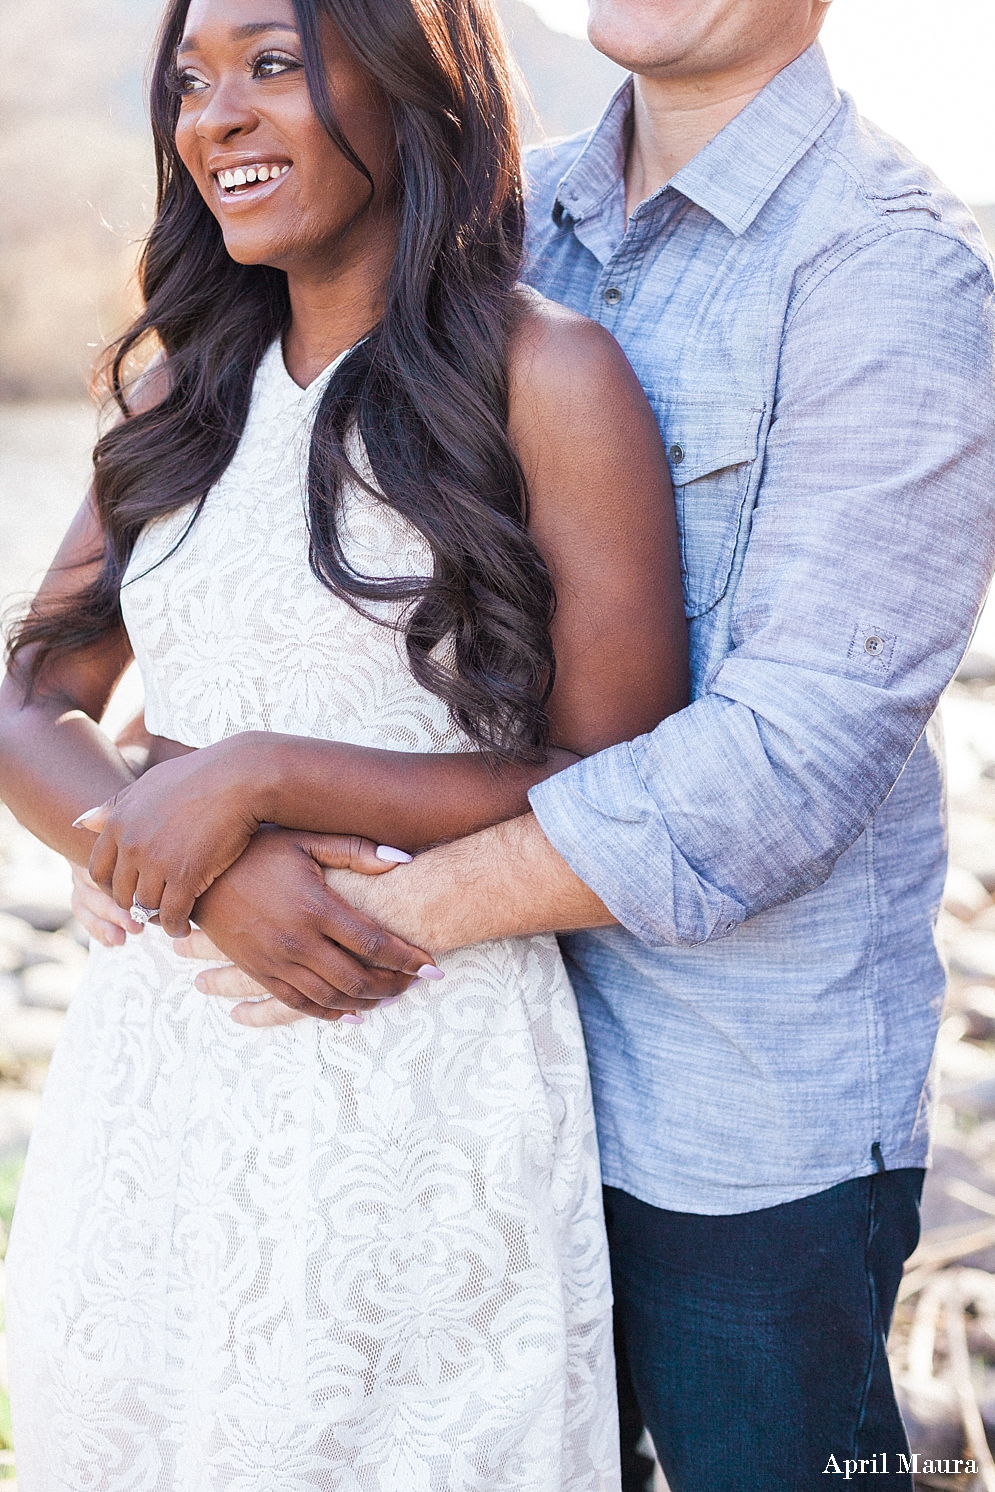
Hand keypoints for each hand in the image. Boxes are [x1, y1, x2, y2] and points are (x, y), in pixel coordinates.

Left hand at [75, 734, 267, 937]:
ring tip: (169, 921)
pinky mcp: (185, 877)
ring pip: (144, 908)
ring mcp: (156, 862)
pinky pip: (171, 915)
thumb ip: (115, 806)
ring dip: (155, 920)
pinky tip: (185, 926)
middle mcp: (131, 844)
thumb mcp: (149, 784)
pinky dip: (175, 926)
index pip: (98, 870)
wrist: (240, 778)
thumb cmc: (199, 776)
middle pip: (120, 894)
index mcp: (118, 822)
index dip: (112, 887)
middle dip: (134, 906)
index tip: (131, 891)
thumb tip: (81, 824)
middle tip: (151, 910)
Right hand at [191, 827, 440, 1020]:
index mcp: (314, 906)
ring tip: (392, 997)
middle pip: (357, 978)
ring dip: (367, 1002)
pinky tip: (351, 1014)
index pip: (374, 942)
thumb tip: (403, 860)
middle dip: (394, 985)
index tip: (433, 968)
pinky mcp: (257, 972)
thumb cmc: (256, 849)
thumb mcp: (304, 840)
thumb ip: (355, 850)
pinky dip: (329, 1014)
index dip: (408, 958)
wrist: (197, 871)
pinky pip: (298, 1004)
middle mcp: (296, 940)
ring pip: (331, 997)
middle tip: (416, 983)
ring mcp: (275, 961)